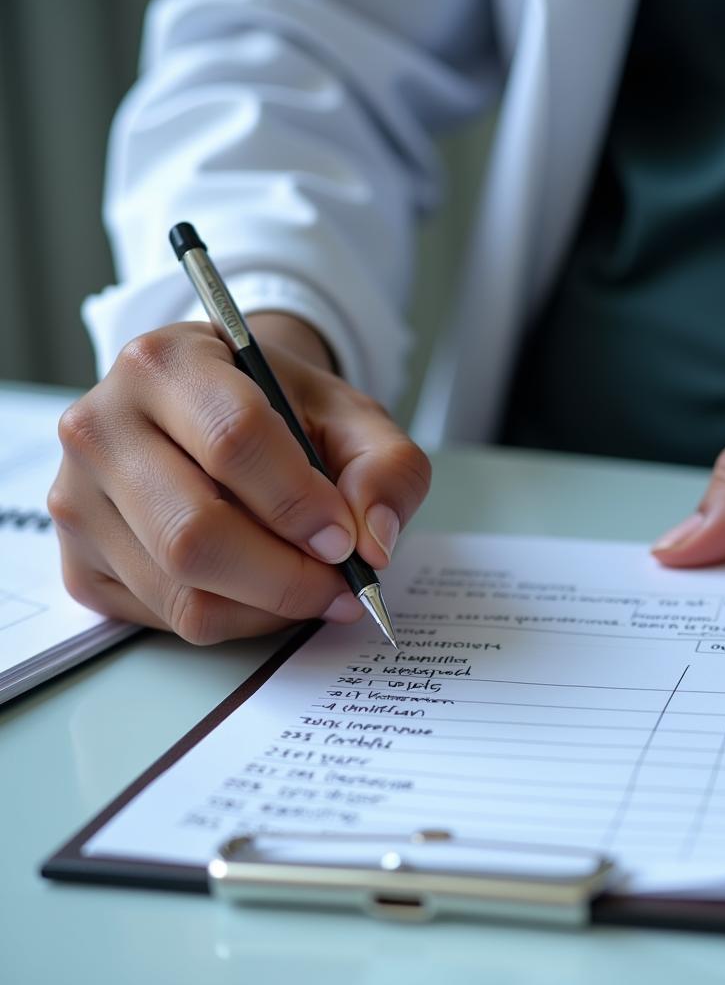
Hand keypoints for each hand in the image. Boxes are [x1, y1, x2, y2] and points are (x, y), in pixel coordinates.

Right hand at [49, 313, 429, 643]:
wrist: (219, 413)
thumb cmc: (283, 412)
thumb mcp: (352, 416)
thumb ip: (386, 467)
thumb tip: (374, 542)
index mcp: (165, 364)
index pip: (234, 441)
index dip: (301, 503)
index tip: (346, 537)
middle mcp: (100, 428)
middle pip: (194, 534)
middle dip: (287, 576)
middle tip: (340, 581)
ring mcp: (78, 501)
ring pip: (181, 592)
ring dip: (269, 607)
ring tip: (313, 585)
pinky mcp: (80, 564)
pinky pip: (167, 620)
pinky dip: (236, 620)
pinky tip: (263, 588)